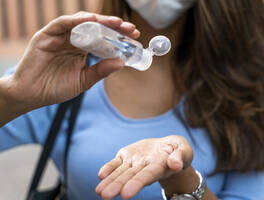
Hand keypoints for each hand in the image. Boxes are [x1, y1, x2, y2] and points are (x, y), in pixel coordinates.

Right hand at [3, 11, 139, 111]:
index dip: (118, 35)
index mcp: (82, 50)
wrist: (31, 95)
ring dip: (100, 21)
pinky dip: (77, 21)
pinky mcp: (46, 35)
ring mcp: (60, 36)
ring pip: (82, 23)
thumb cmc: (56, 88)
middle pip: (95, 28)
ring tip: (116, 23)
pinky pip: (63, 24)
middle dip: (114, 26)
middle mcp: (72, 40)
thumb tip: (121, 63)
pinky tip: (91, 21)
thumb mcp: (84, 80)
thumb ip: (100, 71)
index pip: (103, 38)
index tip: (134, 36)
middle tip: (130, 28)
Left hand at [95, 135, 193, 199]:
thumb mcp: (183, 149)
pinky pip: (116, 162)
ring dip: (110, 181)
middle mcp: (144, 167)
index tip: (126, 194)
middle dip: (118, 185)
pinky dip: (109, 168)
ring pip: (121, 172)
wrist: (167, 147)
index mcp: (159, 166)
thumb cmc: (178, 150)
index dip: (137, 184)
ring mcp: (134, 162)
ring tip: (99, 192)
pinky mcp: (127, 156)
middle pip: (130, 177)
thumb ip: (179, 155)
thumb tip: (175, 164)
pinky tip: (101, 175)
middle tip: (106, 196)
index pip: (146, 176)